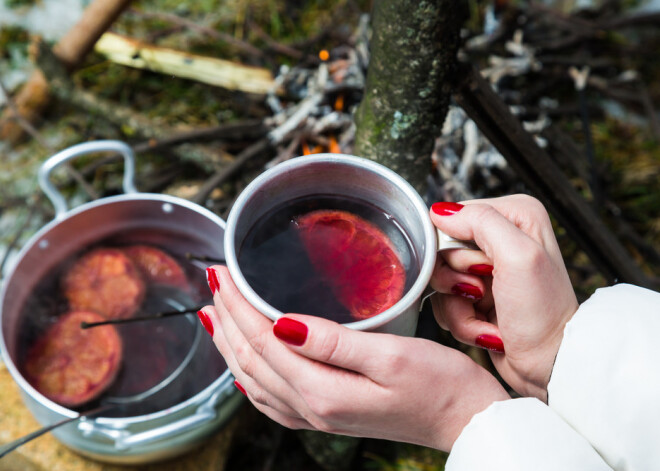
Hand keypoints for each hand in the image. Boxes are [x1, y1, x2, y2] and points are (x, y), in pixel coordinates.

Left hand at [202, 265, 509, 451]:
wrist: (465, 420)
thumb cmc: (440, 385)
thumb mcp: (391, 356)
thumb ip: (333, 342)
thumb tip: (281, 323)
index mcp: (323, 391)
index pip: (263, 341)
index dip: (237, 304)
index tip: (223, 272)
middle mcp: (313, 409)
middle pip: (250, 360)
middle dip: (226, 318)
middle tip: (214, 282)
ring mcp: (318, 416)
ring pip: (254, 379)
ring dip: (231, 345)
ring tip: (215, 315)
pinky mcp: (329, 415)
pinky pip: (272, 397)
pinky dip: (250, 373)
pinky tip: (247, 362)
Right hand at [429, 195, 577, 400]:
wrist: (550, 363)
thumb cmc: (542, 314)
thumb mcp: (519, 256)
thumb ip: (481, 222)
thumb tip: (440, 212)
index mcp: (514, 216)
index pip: (453, 218)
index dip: (455, 249)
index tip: (481, 270)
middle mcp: (499, 237)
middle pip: (442, 251)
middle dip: (456, 280)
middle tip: (483, 293)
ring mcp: (485, 269)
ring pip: (439, 280)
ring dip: (458, 306)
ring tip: (488, 314)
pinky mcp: (475, 295)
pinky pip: (444, 303)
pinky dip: (461, 320)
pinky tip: (486, 327)